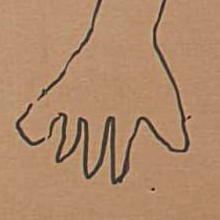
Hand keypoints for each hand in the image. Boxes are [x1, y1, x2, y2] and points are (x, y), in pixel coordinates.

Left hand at [15, 31, 188, 183]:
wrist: (122, 42)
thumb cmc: (144, 70)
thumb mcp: (161, 101)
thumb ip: (169, 126)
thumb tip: (181, 148)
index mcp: (125, 109)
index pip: (121, 140)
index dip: (119, 160)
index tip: (116, 177)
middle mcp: (103, 107)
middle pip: (96, 138)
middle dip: (94, 155)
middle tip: (89, 172)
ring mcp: (82, 100)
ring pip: (73, 126)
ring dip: (68, 143)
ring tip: (60, 156)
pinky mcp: (65, 92)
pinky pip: (47, 112)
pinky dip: (40, 125)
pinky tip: (38, 137)